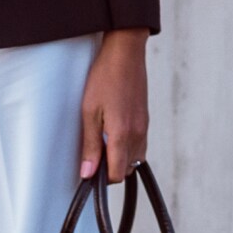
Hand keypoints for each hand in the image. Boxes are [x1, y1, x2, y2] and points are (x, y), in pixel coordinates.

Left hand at [79, 27, 148, 182]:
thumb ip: (90, 145)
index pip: (118, 174)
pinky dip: (126, 146)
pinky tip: (112, 132)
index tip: (88, 171)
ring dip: (118, 157)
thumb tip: (88, 173)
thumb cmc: (104, 79)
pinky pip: (139, 144)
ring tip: (101, 140)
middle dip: (110, 168)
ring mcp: (144, 127)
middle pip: (127, 169)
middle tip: (92, 153)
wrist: (125, 54)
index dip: (102, 178)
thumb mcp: (89, 112)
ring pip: (134, 158)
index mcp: (123, 135)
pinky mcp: (145, 120)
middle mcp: (138, 135)